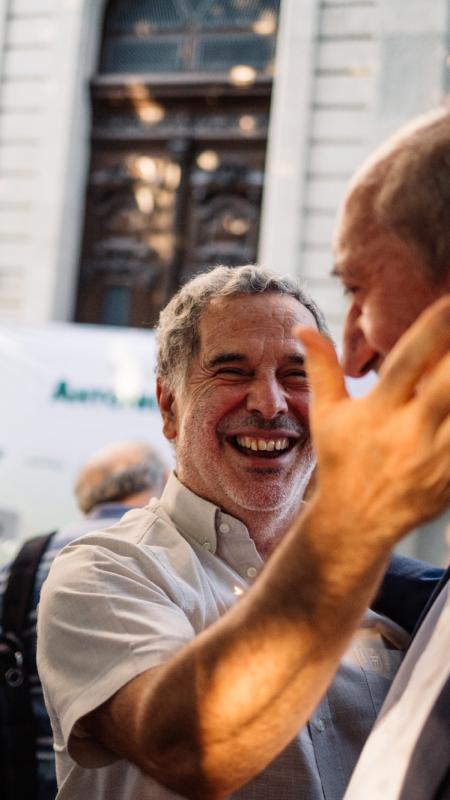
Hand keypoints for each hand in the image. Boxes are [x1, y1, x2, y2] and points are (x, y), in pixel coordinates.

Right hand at [295, 296, 449, 544]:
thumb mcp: (326, 414)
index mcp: (378, 411)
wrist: (356, 522)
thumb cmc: (341, 461)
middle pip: (447, 386)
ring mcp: (435, 457)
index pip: (407, 362)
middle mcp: (409, 432)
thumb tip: (302, 327)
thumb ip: (322, 367)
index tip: (449, 302)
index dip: (432, 329)